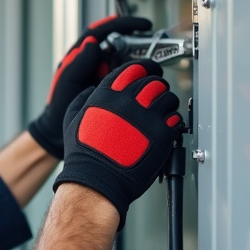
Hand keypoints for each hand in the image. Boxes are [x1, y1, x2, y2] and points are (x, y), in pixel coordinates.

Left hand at [28, 16, 152, 158]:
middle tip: (154, 46)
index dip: (122, 24)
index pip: (102, 31)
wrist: (61, 130)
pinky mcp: (111, 85)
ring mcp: (103, 73)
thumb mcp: (67, 83)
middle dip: (137, 41)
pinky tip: (148, 80)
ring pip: (125, 58)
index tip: (142, 25)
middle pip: (118, 43)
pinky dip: (138, 76)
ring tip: (153, 65)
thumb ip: (78, 63)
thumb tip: (92, 43)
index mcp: (80, 55)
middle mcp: (93, 61)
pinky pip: (127, 76)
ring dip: (140, 59)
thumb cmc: (59, 105)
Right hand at [52, 60, 183, 229]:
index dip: (144, 68)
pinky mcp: (162, 134)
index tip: (149, 72)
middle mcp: (128, 101)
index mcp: (106, 95)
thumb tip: (91, 89)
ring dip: (166, 103)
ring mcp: (147, 117)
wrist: (97, 181)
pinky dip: (173, 121)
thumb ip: (83, 99)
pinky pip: (176, 118)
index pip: (133, 68)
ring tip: (160, 113)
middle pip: (154, 80)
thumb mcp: (72, 120)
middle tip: (154, 96)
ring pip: (169, 97)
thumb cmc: (84, 155)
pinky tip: (164, 128)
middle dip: (155, 87)